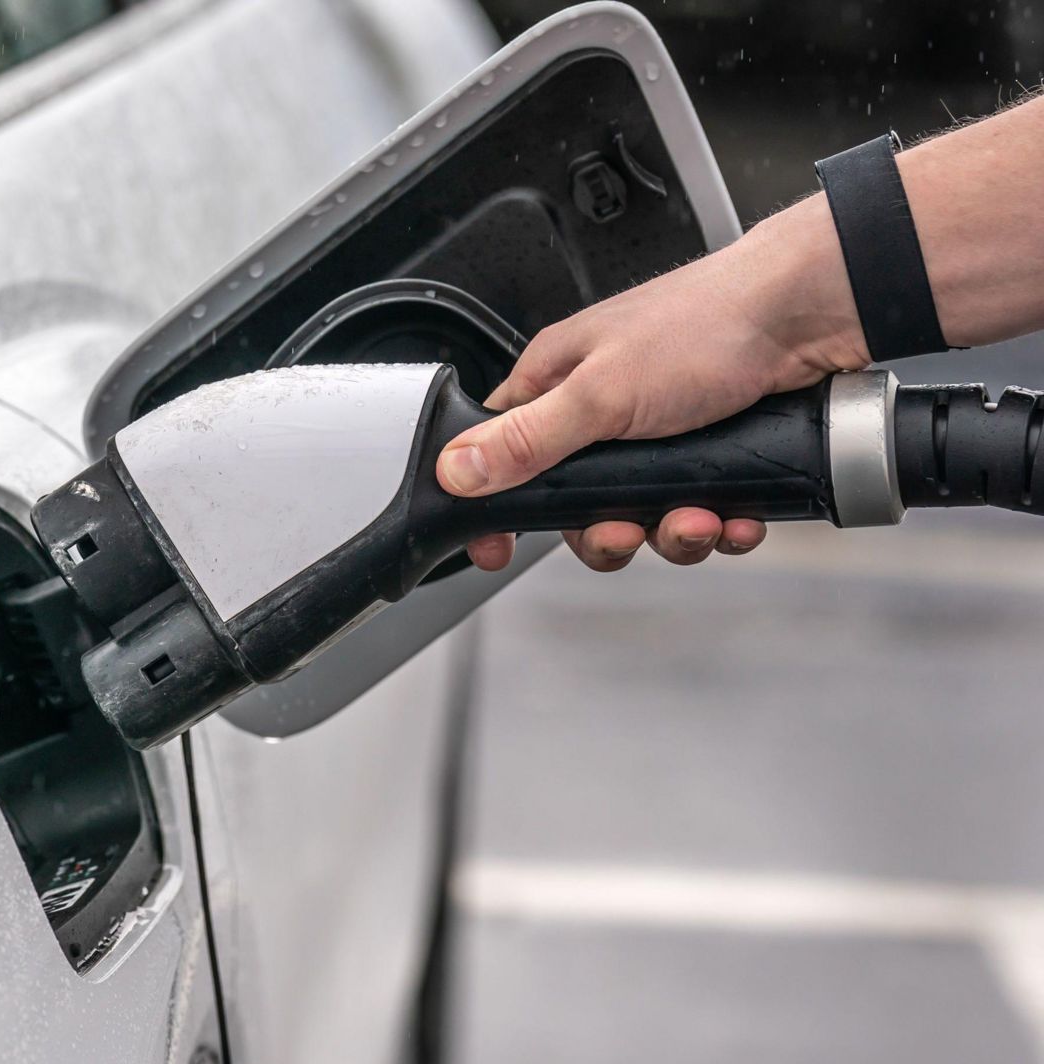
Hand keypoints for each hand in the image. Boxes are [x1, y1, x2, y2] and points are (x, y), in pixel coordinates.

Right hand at [439, 201, 869, 571]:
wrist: (809, 314)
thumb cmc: (707, 324)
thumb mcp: (600, 394)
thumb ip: (526, 439)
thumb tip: (456, 470)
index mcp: (558, 380)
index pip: (499, 452)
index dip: (496, 504)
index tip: (496, 547)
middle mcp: (602, 405)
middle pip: (574, 501)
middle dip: (605, 531)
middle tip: (627, 531)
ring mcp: (659, 429)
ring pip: (641, 512)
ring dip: (671, 532)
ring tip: (699, 519)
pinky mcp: (711, 449)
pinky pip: (697, 508)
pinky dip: (718, 523)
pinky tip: (735, 515)